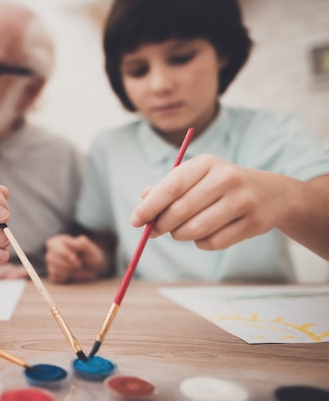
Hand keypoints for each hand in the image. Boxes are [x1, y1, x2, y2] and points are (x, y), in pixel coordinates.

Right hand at [45, 234, 106, 282]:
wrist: (93, 268)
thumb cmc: (90, 255)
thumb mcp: (89, 248)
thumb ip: (81, 243)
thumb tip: (69, 243)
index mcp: (59, 241)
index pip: (53, 245)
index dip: (64, 253)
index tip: (75, 258)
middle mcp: (53, 251)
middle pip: (51, 257)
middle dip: (66, 263)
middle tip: (78, 265)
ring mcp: (52, 263)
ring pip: (52, 268)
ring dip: (66, 270)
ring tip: (75, 268)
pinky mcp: (54, 274)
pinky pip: (54, 277)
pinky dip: (64, 277)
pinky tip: (70, 274)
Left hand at [131, 154, 288, 249]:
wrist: (272, 194)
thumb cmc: (220, 186)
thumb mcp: (196, 178)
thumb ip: (167, 187)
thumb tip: (143, 201)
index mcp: (207, 163)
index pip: (172, 186)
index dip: (150, 206)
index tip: (135, 221)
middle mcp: (226, 178)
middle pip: (182, 210)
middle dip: (162, 225)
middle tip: (153, 231)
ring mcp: (242, 201)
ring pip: (196, 229)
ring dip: (180, 235)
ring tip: (179, 231)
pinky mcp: (253, 223)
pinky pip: (213, 242)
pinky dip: (201, 243)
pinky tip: (204, 234)